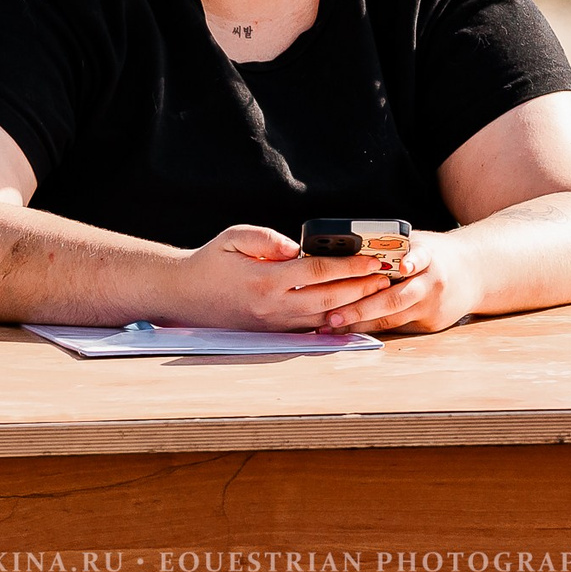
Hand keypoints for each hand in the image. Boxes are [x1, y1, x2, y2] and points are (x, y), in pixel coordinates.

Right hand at [166, 225, 394, 330]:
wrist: (184, 295)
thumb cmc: (210, 262)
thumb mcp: (234, 237)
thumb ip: (267, 239)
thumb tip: (296, 248)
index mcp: (265, 281)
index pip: (317, 272)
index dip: (349, 265)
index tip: (372, 257)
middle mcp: (273, 307)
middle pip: (329, 298)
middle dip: (362, 286)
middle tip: (386, 274)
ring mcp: (274, 325)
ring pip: (324, 318)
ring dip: (354, 305)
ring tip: (377, 292)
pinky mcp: (273, 334)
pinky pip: (310, 330)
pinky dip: (334, 321)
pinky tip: (351, 312)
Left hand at [316, 230, 482, 334]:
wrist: (474, 273)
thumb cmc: (434, 255)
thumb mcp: (419, 242)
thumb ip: (391, 246)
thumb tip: (346, 247)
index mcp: (429, 256)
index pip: (420, 257)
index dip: (411, 261)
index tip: (403, 266)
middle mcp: (433, 283)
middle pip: (396, 298)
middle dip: (361, 309)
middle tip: (334, 315)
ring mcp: (433, 306)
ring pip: (393, 318)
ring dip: (361, 324)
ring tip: (334, 326)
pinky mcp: (432, 324)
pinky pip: (398, 327)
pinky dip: (373, 329)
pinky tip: (351, 331)